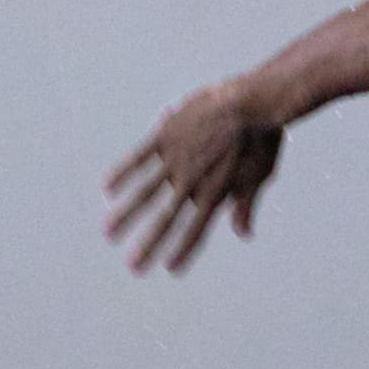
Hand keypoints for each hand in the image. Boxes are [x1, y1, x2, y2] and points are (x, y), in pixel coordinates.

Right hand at [102, 85, 281, 272]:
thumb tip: (244, 234)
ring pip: (145, 193)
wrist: (254, 100)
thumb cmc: (262, 137)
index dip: (183, 251)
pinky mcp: (166, 136)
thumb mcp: (259, 174)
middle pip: (165, 220)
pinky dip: (123, 172)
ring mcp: (175, 158)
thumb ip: (244, 205)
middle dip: (147, 247)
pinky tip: (107, 188)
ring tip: (107, 233)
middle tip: (132, 268)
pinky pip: (139, 157)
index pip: (196, 230)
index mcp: (215, 192)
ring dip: (125, 216)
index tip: (169, 269)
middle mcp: (191, 181)